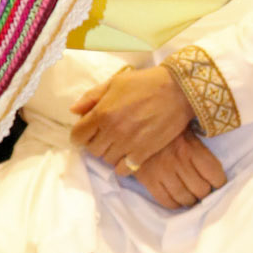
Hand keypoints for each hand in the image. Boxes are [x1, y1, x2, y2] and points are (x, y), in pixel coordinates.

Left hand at [71, 65, 191, 169]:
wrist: (178, 90)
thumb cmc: (146, 83)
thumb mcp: (115, 82)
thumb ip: (92, 97)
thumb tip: (74, 111)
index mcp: (102, 112)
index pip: (78, 135)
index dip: (80, 135)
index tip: (87, 133)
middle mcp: (112, 131)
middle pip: (92, 150)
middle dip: (96, 143)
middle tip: (106, 136)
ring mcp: (128, 144)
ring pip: (107, 160)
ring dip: (110, 153)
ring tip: (119, 144)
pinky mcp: (143, 152)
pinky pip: (124, 169)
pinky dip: (123, 165)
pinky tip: (128, 155)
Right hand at [129, 132, 227, 210]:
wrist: (133, 129)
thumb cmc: (164, 129)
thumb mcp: (185, 129)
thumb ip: (199, 147)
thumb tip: (213, 167)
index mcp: (191, 148)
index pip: (214, 173)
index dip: (219, 182)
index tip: (217, 182)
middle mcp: (179, 162)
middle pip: (201, 190)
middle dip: (205, 192)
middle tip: (203, 190)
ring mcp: (163, 173)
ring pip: (185, 198)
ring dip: (191, 200)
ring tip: (191, 196)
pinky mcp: (149, 180)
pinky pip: (166, 201)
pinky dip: (175, 204)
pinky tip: (177, 199)